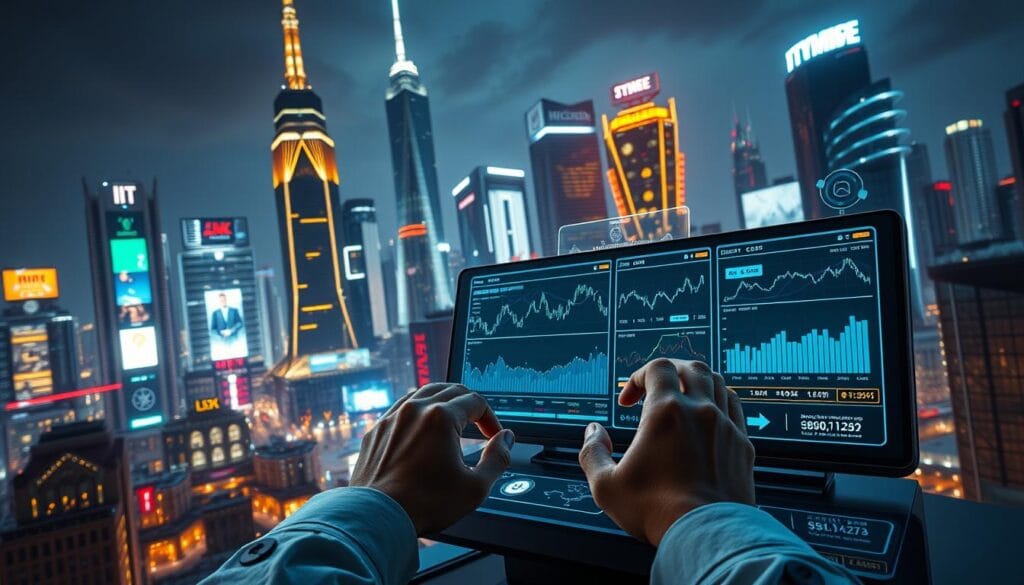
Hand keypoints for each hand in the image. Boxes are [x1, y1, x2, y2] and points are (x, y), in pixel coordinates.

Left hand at [350, 383, 514, 534]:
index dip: (491, 418)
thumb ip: (498, 458)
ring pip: (424, 393)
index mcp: (441, 417)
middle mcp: (415, 409)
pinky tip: (422, 427)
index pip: (476, 401)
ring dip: (443, 401)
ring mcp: (392, 417)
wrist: (376, 517)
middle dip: (470, 404)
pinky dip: (418, 411)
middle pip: (451, 389)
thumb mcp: (475, 487)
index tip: (493, 436)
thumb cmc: (424, 505)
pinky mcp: (377, 430)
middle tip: (478, 422)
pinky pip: (401, 407)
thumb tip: (506, 439)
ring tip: (453, 418)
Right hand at [578, 359, 753, 544]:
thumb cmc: (657, 512)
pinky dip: (719, 402)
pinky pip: (735, 407)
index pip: (658, 368)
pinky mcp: (743, 445)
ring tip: (683, 398)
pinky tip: (708, 419)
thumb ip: (591, 452)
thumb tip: (593, 432)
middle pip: (693, 367)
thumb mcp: (606, 486)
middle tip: (657, 388)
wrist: (707, 536)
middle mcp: (700, 412)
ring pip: (718, 382)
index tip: (628, 400)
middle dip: (671, 371)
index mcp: (666, 413)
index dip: (638, 377)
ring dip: (697, 383)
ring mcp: (726, 427)